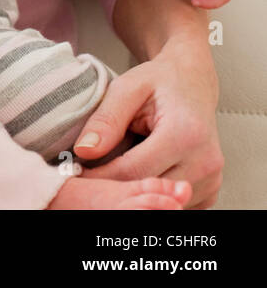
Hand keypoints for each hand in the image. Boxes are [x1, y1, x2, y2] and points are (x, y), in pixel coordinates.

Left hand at [71, 39, 223, 207]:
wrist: (192, 82)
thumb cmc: (158, 82)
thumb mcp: (127, 89)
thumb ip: (106, 120)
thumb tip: (84, 151)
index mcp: (186, 134)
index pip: (133, 171)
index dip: (99, 176)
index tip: (75, 173)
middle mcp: (205, 161)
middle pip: (149, 191)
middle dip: (114, 188)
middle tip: (87, 179)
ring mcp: (212, 179)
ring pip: (162, 203)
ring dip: (134, 195)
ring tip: (109, 176)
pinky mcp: (211, 190)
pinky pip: (175, 205)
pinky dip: (153, 198)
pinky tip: (135, 180)